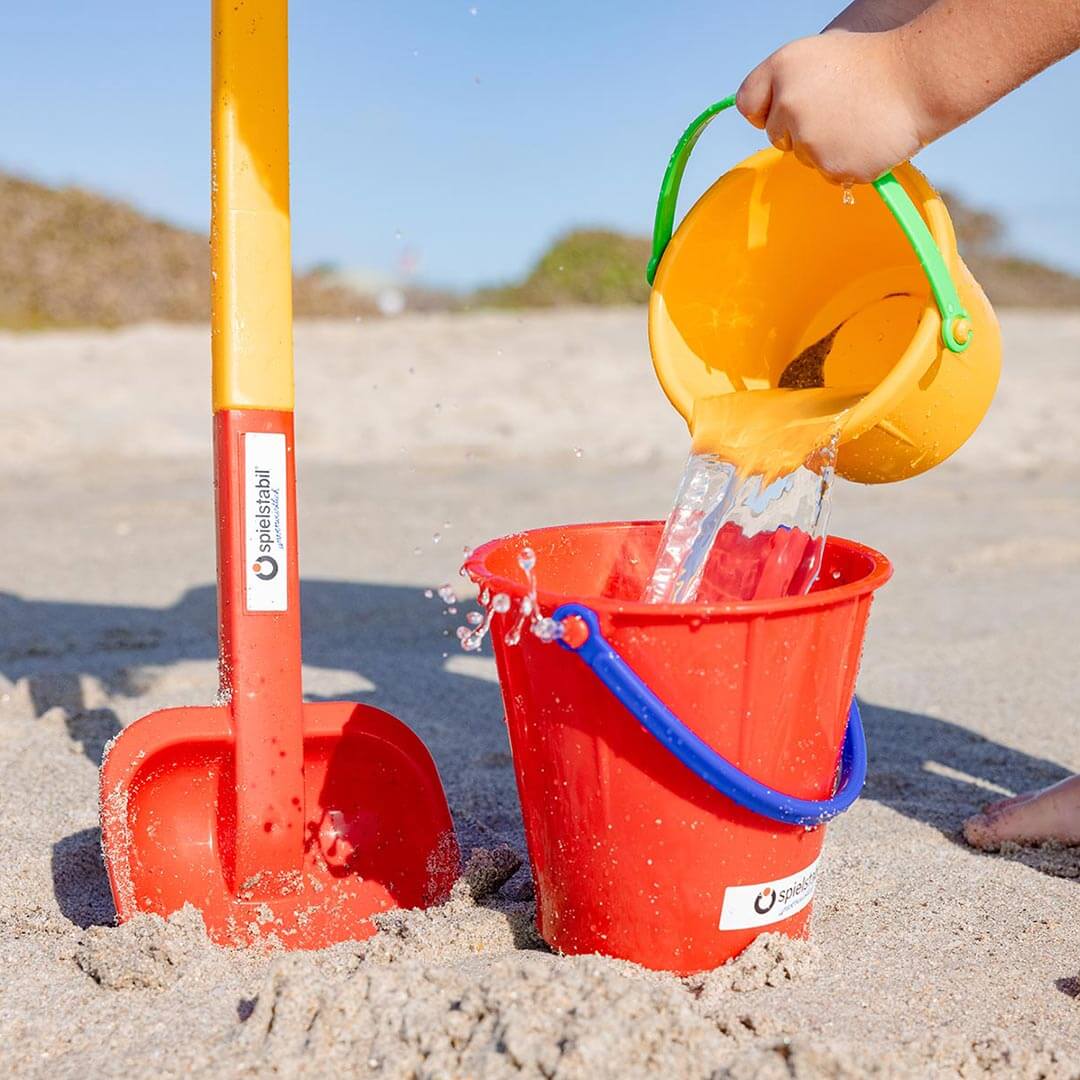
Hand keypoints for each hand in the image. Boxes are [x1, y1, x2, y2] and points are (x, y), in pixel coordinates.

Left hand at [736, 30, 930, 184]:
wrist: (920, 78)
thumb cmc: (875, 64)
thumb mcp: (819, 55)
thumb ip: (786, 83)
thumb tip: (766, 113)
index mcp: (781, 68)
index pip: (748, 104)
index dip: (767, 109)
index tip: (789, 107)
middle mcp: (788, 104)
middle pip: (777, 136)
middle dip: (801, 129)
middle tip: (840, 109)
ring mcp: (808, 140)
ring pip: (804, 158)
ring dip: (826, 147)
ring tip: (858, 121)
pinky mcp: (831, 166)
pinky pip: (829, 174)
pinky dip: (847, 163)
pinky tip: (867, 138)